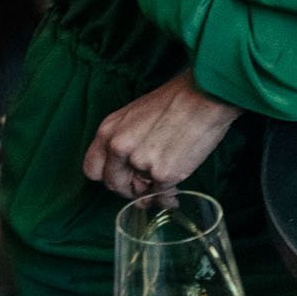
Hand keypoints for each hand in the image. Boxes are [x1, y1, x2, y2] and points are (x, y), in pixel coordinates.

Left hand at [83, 72, 239, 197]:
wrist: (204, 97)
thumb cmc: (176, 100)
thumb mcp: (136, 114)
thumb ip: (126, 140)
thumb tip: (131, 168)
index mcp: (108, 131)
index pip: (92, 169)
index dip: (108, 176)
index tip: (121, 177)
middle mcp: (119, 148)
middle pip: (113, 184)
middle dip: (129, 189)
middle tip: (145, 186)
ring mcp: (140, 162)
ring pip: (139, 193)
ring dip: (151, 194)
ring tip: (164, 187)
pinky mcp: (163, 174)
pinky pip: (161, 196)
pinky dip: (168, 198)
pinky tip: (175, 193)